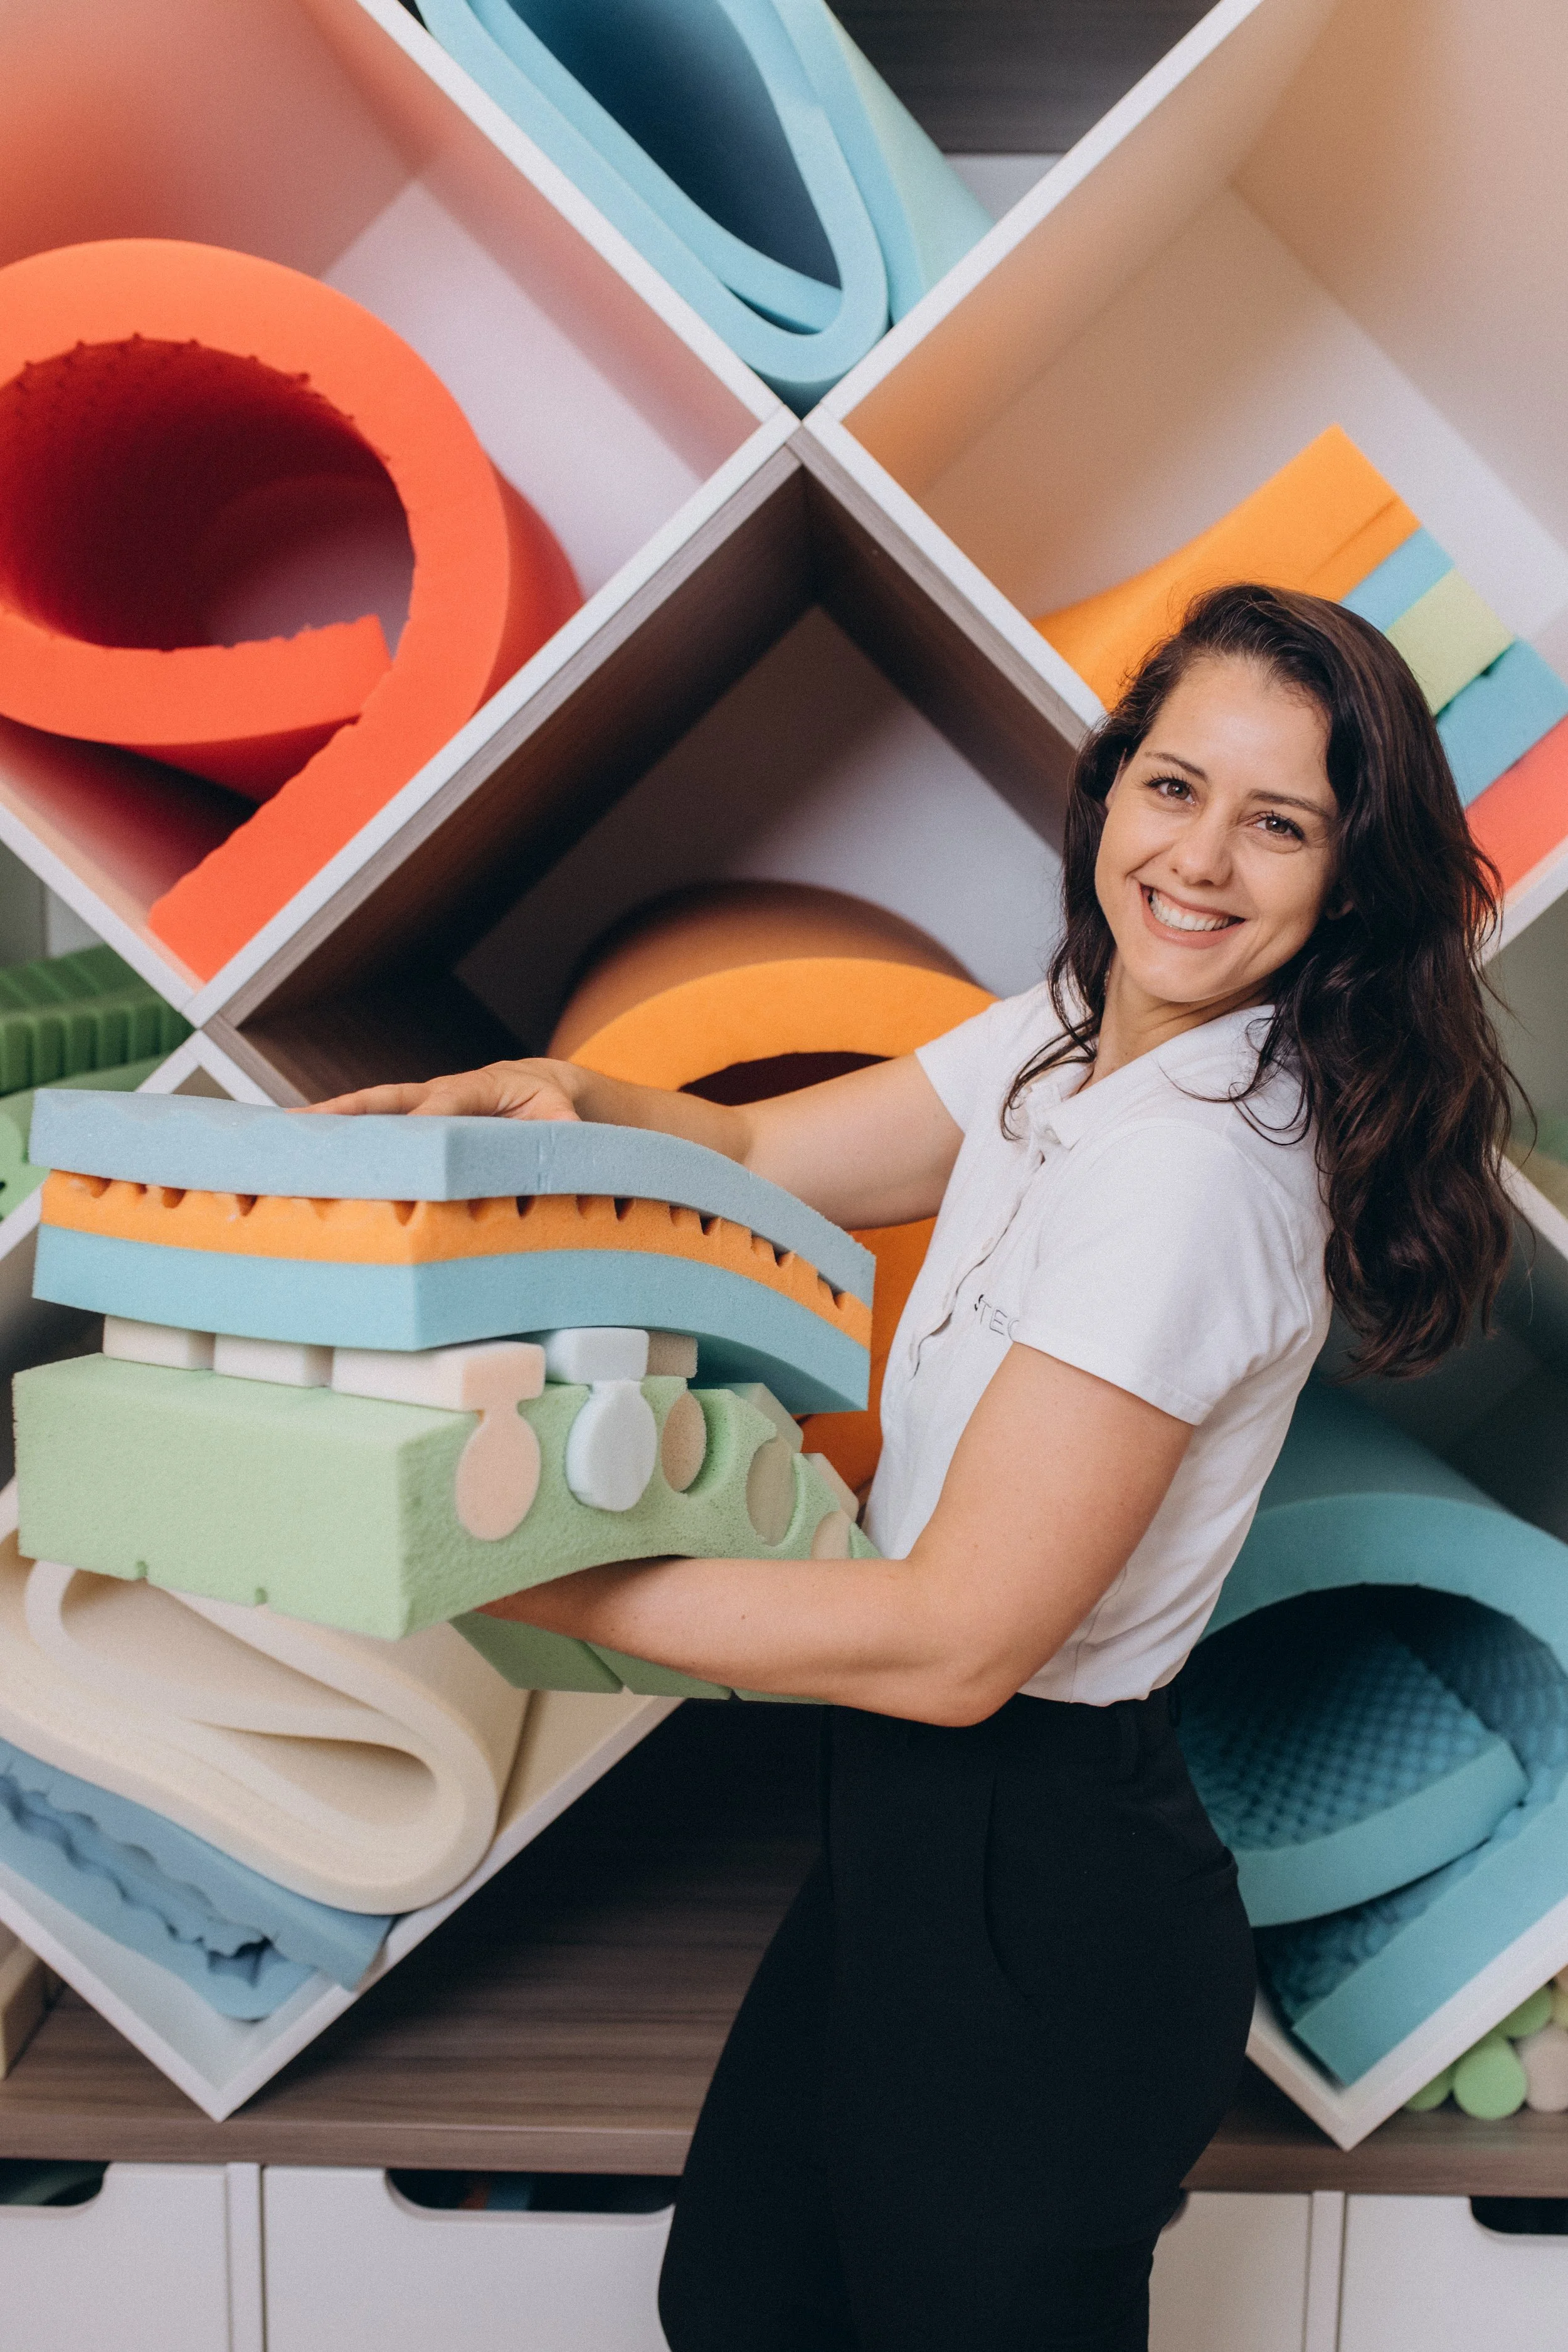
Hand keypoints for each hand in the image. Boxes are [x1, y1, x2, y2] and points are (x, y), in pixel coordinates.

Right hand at [308, 1058, 584, 1120]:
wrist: (542, 1087)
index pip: (446, 1101)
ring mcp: (424, 1104)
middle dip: (350, 1110)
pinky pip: (378, 1125)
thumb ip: (562, 1129)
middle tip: (308, 1123)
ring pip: (375, 1110)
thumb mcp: (563, 1116)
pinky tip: (311, 1148)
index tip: (404, 1134)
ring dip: (333, 1121)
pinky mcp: (415, 1119)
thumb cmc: (551, 1105)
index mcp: (479, 1088)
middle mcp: (442, 1092)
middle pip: (390, 1099)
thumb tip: (566, 1141)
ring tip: (289, 1133)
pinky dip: (345, 1133)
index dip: (425, 1116)